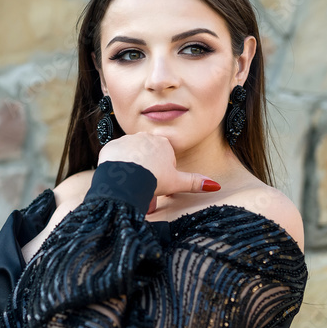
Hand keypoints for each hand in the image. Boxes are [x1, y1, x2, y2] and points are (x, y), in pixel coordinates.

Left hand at [98, 132, 219, 197]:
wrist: (126, 178)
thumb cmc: (153, 179)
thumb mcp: (176, 182)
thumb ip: (194, 182)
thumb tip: (215, 185)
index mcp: (162, 143)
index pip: (164, 158)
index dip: (162, 174)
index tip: (159, 184)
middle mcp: (144, 137)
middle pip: (147, 159)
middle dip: (147, 174)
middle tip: (145, 190)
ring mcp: (126, 141)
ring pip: (131, 159)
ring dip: (132, 172)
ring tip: (131, 187)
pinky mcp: (111, 148)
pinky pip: (115, 159)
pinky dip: (117, 169)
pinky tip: (119, 179)